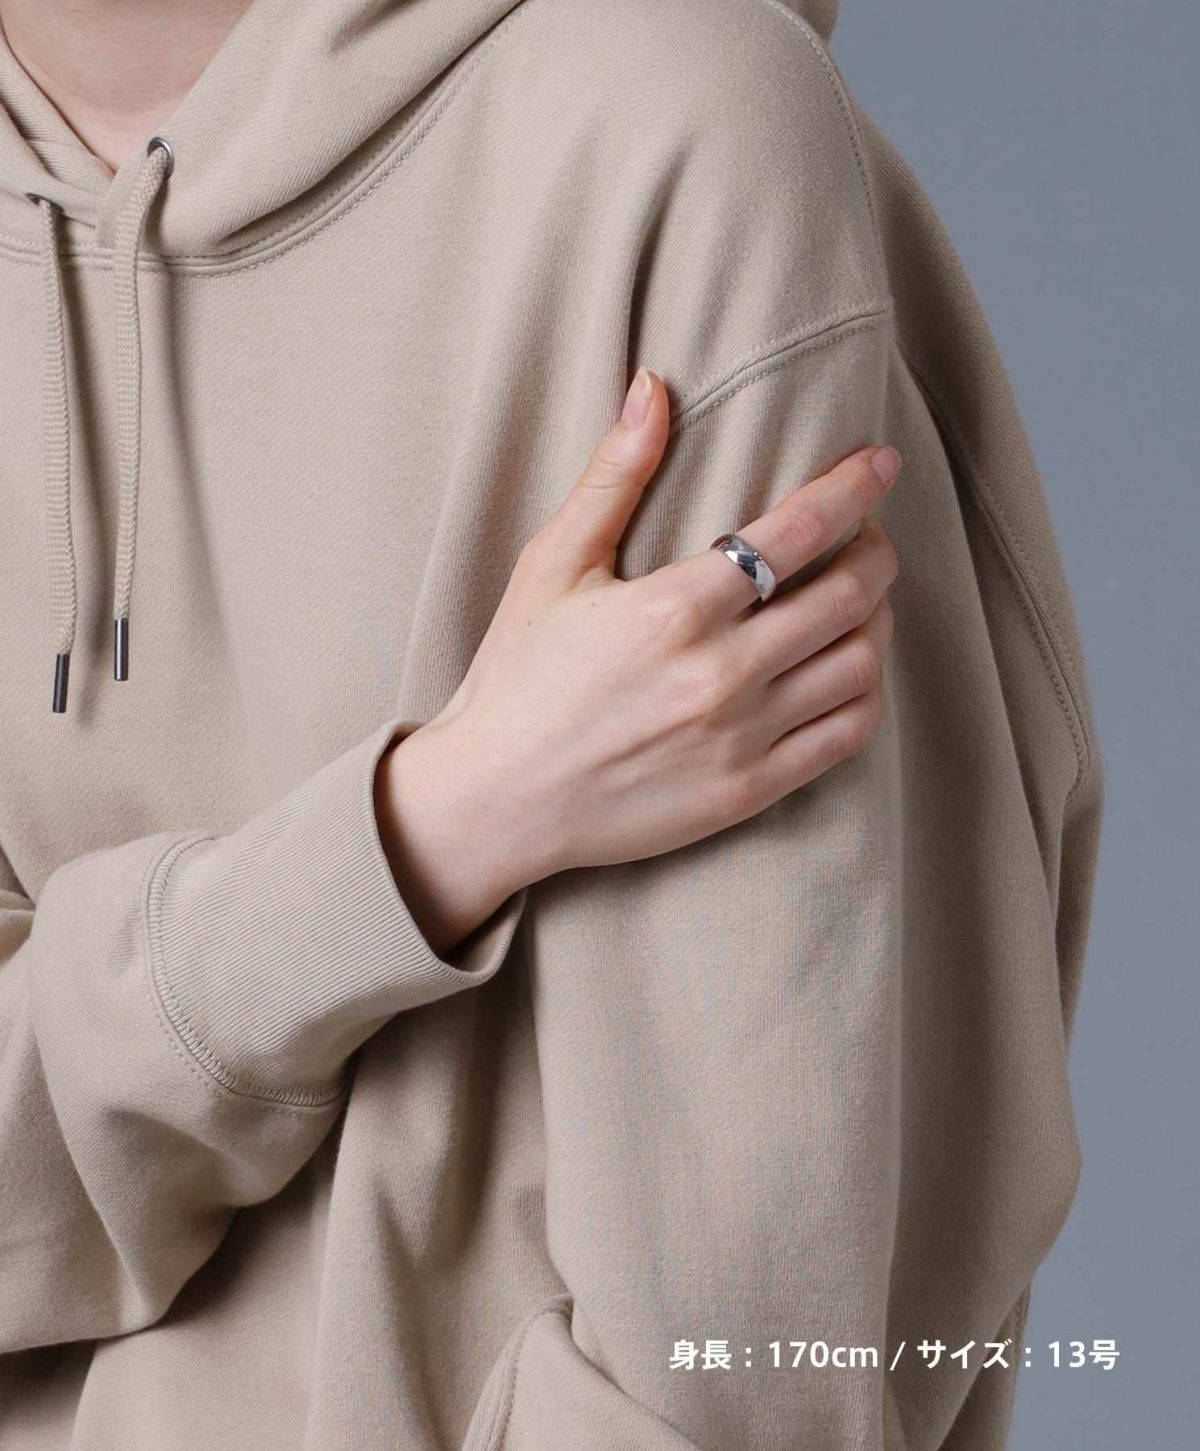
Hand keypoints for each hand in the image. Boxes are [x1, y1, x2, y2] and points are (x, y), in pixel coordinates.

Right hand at [377, 367, 899, 952]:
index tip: (880, 466)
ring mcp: (741, 738)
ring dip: (877, 622)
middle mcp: (721, 673)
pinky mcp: (749, 790)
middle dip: (877, 550)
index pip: (800, 530)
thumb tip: (653, 387)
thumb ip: (611, 477)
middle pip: (851, 595)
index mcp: (675, 609)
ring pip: (861, 665)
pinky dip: (865, 693)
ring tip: (859, 604)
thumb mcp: (551, 566)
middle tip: (869, 536)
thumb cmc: (518, 677)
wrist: (497, 800)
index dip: (854, 489)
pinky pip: (846, 735)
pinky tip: (845, 672)